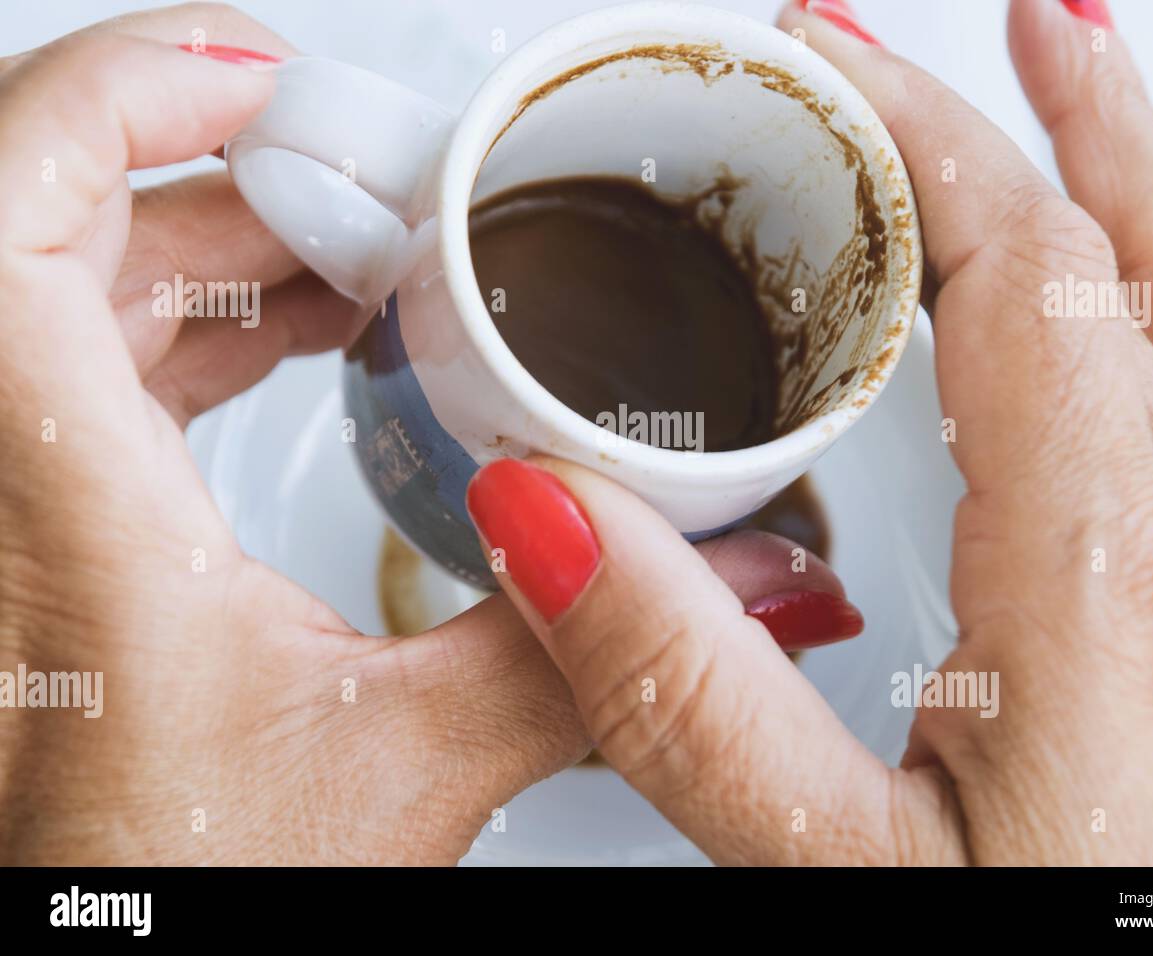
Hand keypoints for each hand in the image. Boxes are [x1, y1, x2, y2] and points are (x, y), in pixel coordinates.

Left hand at [0, 4, 852, 863]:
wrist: (93, 955)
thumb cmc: (173, 892)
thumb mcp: (403, 768)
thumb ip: (580, 659)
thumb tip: (749, 583)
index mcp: (59, 503)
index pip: (14, 200)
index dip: (124, 90)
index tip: (263, 77)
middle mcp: (5, 486)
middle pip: (60, 214)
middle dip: (228, 172)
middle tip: (368, 181)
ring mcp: (14, 507)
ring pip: (71, 283)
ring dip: (220, 244)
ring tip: (362, 256)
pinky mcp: (43, 534)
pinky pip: (90, 360)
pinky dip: (196, 317)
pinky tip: (298, 333)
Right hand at [467, 0, 1152, 864]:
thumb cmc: (1080, 949)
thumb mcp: (839, 864)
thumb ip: (684, 692)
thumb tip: (548, 517)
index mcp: (1097, 568)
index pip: (1003, 271)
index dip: (911, 144)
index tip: (827, 68)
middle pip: (1111, 249)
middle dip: (1013, 116)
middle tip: (943, 31)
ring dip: (1142, 153)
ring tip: (1080, 49)